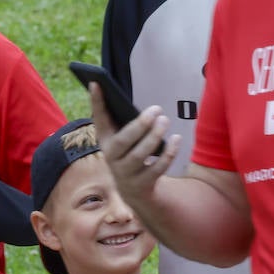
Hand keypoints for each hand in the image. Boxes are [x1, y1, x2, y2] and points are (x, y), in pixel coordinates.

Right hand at [91, 85, 178, 206]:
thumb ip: (123, 120)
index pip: (98, 119)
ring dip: (154, 137)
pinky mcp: (142, 184)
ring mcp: (125, 173)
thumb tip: (127, 91)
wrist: (133, 191)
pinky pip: (156, 169)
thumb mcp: (122, 139)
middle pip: (123, 141)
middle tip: (156, 109)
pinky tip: (177, 139)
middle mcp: (112, 157)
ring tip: (165, 120)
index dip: (96, 102)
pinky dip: (168, 154)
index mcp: (105, 140)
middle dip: (140, 125)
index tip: (96, 83)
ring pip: (139, 155)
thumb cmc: (130, 153)